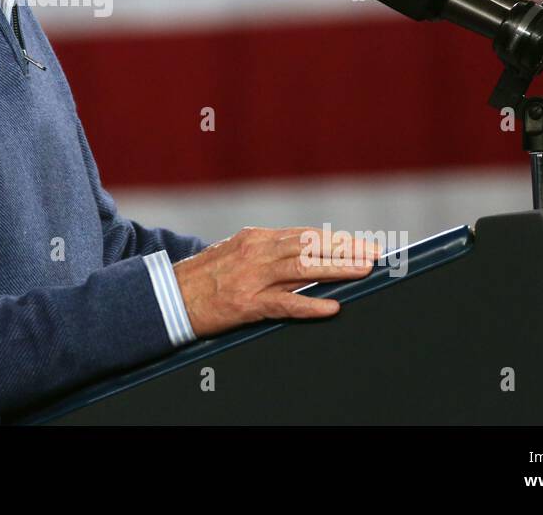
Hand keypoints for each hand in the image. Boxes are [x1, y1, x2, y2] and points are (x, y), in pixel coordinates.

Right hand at [173, 226, 379, 337]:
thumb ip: (266, 252)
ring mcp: (251, 278)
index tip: (363, 244)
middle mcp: (256, 252)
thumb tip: (303, 255)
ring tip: (365, 271)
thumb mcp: (234, 253)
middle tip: (376, 255)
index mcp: (255, 238)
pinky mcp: (245, 304)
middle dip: (347, 250)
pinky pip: (283, 303)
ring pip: (303, 268)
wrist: (165, 295)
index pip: (306, 235)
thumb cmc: (202, 277)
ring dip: (338, 269)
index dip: (338, 240)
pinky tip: (331, 307)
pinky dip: (310, 304)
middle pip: (310, 247)